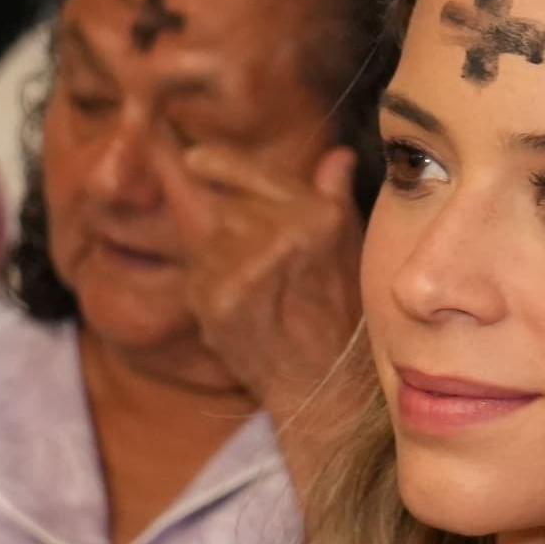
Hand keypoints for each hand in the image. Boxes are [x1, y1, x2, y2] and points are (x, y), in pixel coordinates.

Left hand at [150, 140, 364, 426]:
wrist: (328, 386)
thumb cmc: (346, 314)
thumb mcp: (352, 247)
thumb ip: (334, 195)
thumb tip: (336, 156)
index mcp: (317, 218)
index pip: (252, 172)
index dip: (217, 162)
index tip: (192, 157)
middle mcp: (280, 236)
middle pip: (221, 204)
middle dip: (225, 220)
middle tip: (255, 259)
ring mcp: (242, 269)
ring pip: (204, 236)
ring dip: (216, 252)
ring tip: (253, 287)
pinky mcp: (214, 300)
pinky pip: (196, 270)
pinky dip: (209, 280)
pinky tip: (239, 304)